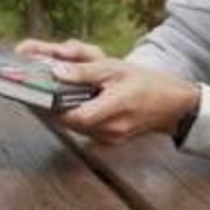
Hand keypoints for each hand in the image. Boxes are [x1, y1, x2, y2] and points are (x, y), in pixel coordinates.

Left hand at [18, 40, 198, 146]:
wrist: (173, 104)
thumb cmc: (146, 83)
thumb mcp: (116, 68)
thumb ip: (85, 71)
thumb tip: (57, 72)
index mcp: (115, 108)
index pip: (74, 116)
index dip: (52, 108)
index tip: (37, 95)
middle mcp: (111, 129)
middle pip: (70, 123)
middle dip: (52, 108)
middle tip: (36, 93)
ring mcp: (111, 138)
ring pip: (75, 128)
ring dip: (62, 113)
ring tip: (49, 96)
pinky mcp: (110, 141)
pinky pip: (85, 130)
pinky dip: (75, 117)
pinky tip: (70, 104)